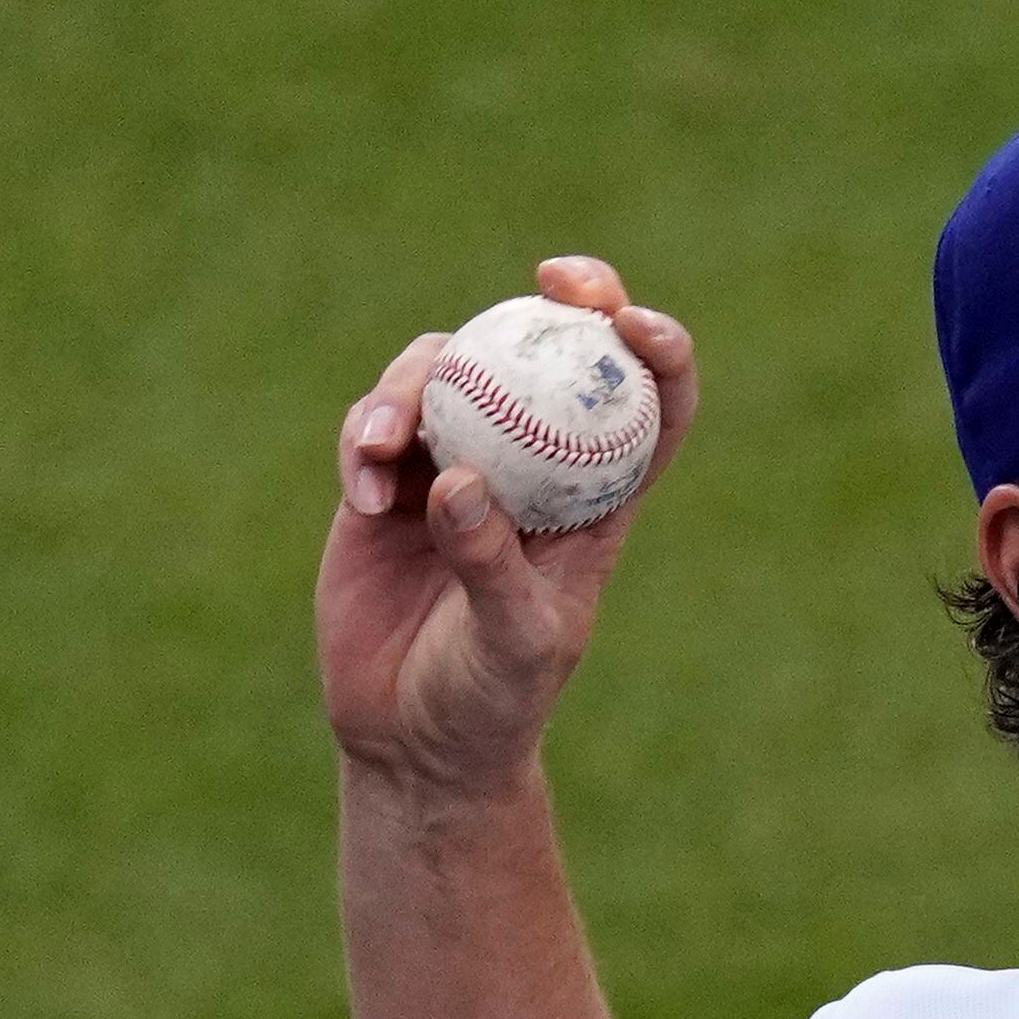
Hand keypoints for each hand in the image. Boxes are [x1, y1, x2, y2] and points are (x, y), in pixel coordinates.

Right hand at [316, 254, 698, 801]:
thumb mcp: (513, 644)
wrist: (411, 737)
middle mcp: (532, 466)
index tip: (634, 324)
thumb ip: (491, 566)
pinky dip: (366, 437)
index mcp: (596, 502)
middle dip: (563, 302)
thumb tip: (461, 480)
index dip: (656, 352)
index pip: (650, 410)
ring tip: (383, 450)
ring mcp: (456, 463)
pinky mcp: (388, 480)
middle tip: (549, 282)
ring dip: (417, 388)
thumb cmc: (490, 699)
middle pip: (554, 356)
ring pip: (450, 373)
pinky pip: (376, 423)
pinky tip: (362, 490)